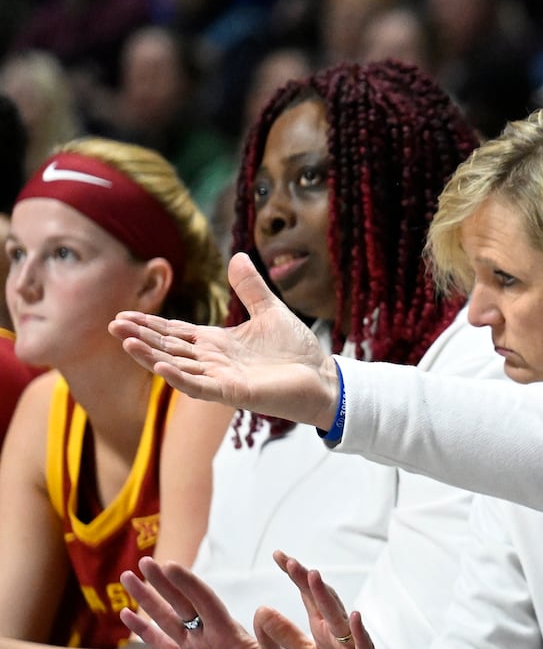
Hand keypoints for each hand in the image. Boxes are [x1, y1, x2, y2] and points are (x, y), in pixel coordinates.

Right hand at [110, 253, 340, 428]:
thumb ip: (250, 287)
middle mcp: (213, 361)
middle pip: (169, 347)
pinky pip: (200, 387)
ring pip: (177, 367)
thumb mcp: (270, 310)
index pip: (175, 332)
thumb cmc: (297, 351)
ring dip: (151, 356)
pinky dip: (179, 378)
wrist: (323, 377)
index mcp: (217, 343)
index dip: (150, 324)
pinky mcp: (234, 393)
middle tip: (112, 325)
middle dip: (141, 337)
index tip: (123, 314)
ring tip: (125, 342)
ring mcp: (221, 378)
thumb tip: (237, 256)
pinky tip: (160, 366)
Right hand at [119, 557, 296, 648]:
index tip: (170, 566)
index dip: (188, 584)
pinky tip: (127, 614)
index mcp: (229, 630)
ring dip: (147, 599)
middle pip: (181, 604)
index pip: (204, 601)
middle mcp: (209, 634)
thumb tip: (263, 611)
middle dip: (162, 583)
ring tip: (128, 577)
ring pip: (166, 619)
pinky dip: (144, 631)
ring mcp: (196, 647)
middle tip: (145, 561)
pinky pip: (162, 645)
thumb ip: (269, 640)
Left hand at [259, 550, 400, 648]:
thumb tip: (263, 612)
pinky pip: (364, 645)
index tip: (279, 555)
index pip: (308, 596)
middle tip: (290, 561)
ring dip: (327, 597)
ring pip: (340, 617)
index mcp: (324, 629)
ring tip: (314, 576)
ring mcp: (355, 645)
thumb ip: (288, 637)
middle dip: (306, 580)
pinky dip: (359, 631)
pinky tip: (355, 616)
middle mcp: (339, 631)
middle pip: (322, 600)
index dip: (295, 576)